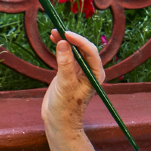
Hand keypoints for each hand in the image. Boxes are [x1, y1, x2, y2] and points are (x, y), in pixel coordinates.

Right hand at [41, 30, 104, 150]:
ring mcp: (80, 71)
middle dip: (72, 38)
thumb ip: (65, 63)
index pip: (90, 52)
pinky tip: (53, 39)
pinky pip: (66, 55)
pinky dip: (60, 47)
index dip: (79, 41)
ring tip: (53, 32)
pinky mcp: (69, 72)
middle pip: (83, 48)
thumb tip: (63, 42)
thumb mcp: (65, 84)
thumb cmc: (66, 106)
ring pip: (74, 50)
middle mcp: (90, 71)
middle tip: (58, 29)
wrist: (59, 121)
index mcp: (96, 74)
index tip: (66, 34)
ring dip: (65, 40)